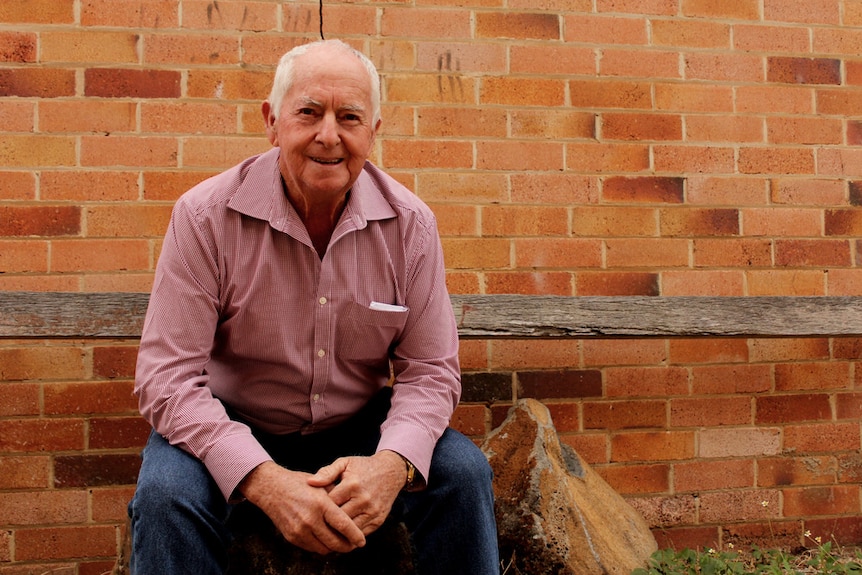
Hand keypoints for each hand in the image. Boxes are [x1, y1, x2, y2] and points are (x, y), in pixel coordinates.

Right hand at [238, 461, 365, 554]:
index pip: (343, 525)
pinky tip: (326, 539)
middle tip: (353, 544)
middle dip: (347, 546)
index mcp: (321, 504)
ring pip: (323, 549)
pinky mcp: (292, 537)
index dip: (355, 535)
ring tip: (341, 542)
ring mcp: (299, 530)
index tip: (362, 541)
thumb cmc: (299, 484)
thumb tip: (353, 511)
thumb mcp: (321, 485)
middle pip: (335, 542)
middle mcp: (310, 519)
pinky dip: (321, 546)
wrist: (271, 488)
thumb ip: (337, 498)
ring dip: (334, 548)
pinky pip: (311, 548)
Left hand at [307, 450, 405, 535]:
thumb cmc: (363, 467)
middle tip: (314, 527)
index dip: (318, 509)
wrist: (391, 472)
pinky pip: (361, 534)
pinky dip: (350, 536)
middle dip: (326, 524)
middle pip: (338, 520)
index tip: (311, 511)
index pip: (329, 504)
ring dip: (337, 533)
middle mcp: (363, 500)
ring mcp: (372, 511)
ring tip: (325, 534)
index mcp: (352, 485)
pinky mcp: (379, 520)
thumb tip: (310, 483)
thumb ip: (327, 472)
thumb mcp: (345, 463)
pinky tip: (340, 535)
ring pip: (349, 530)